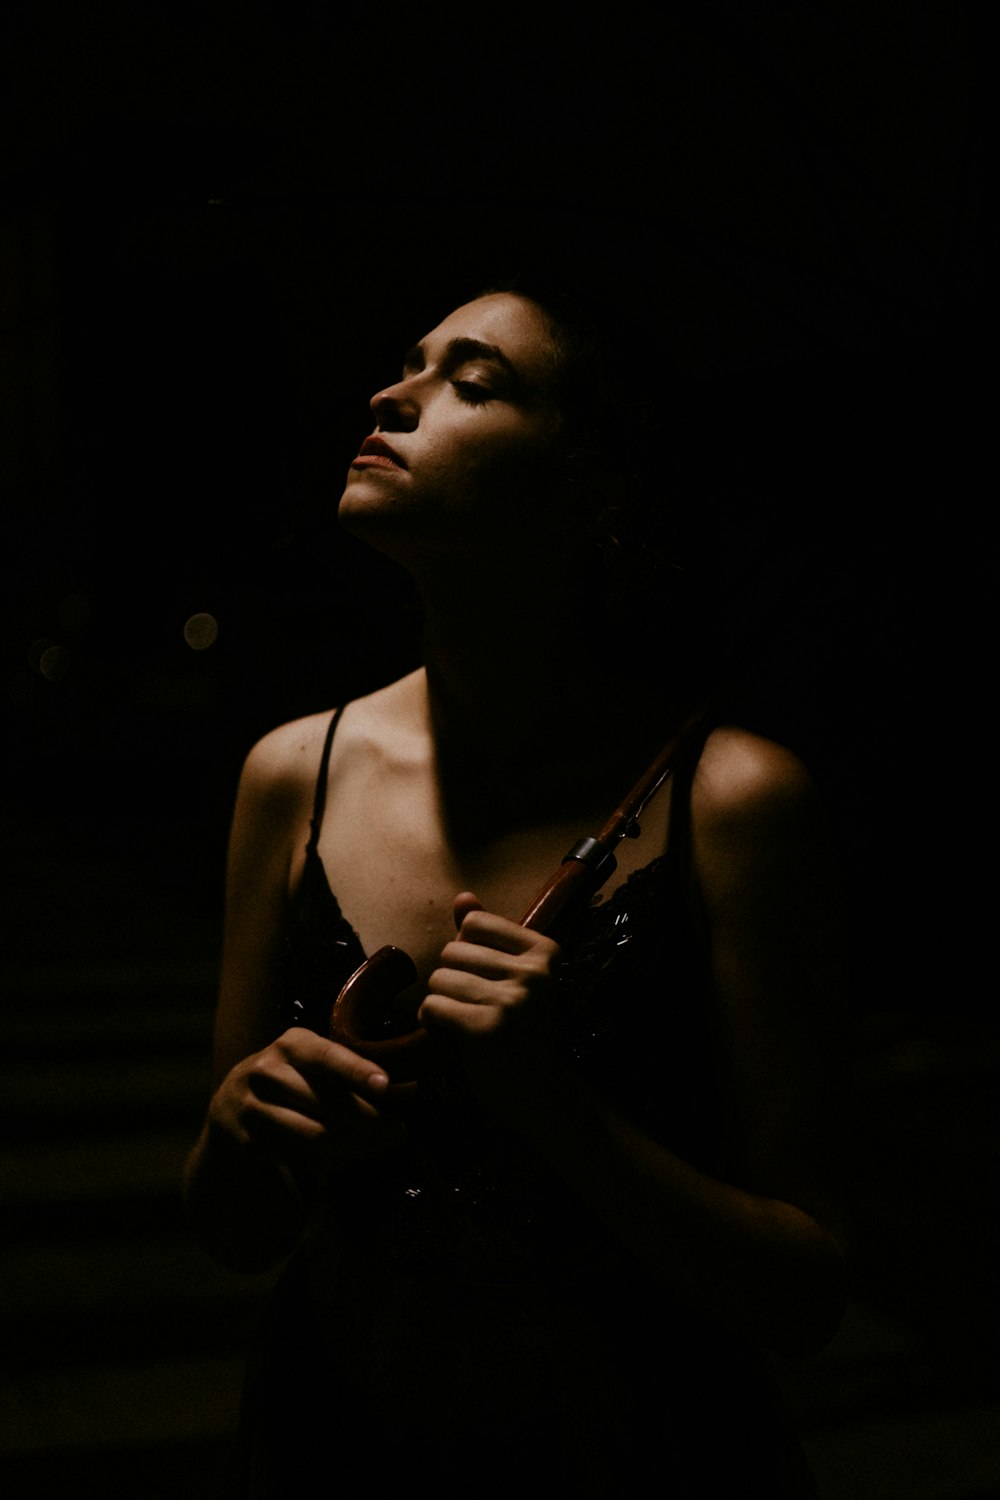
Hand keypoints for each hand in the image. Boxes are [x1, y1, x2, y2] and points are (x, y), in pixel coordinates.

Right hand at [208, 1026, 406, 1174]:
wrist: (233, 1107)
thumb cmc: (295, 1082)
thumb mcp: (322, 1068)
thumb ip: (363, 1076)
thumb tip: (410, 1090)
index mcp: (292, 1044)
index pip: (327, 1056)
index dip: (356, 1070)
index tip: (385, 1085)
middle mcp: (267, 1070)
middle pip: (328, 1102)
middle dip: (369, 1120)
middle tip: (398, 1130)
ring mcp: (252, 1107)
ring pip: (316, 1135)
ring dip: (353, 1145)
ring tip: (373, 1144)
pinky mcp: (247, 1142)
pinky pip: (301, 1158)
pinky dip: (329, 1161)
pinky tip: (342, 1155)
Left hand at [418, 892, 562, 1127]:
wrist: (540, 1092)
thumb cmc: (523, 1031)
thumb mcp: (516, 978)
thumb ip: (489, 936)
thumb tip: (463, 898)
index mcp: (545, 952)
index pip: (476, 923)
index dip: (467, 950)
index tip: (485, 980)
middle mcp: (533, 973)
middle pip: (453, 951)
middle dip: (451, 979)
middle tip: (474, 1007)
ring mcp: (511, 1000)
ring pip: (439, 979)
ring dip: (441, 1003)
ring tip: (465, 1022)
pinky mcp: (486, 1028)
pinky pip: (432, 1007)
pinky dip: (433, 1022)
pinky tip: (452, 1036)